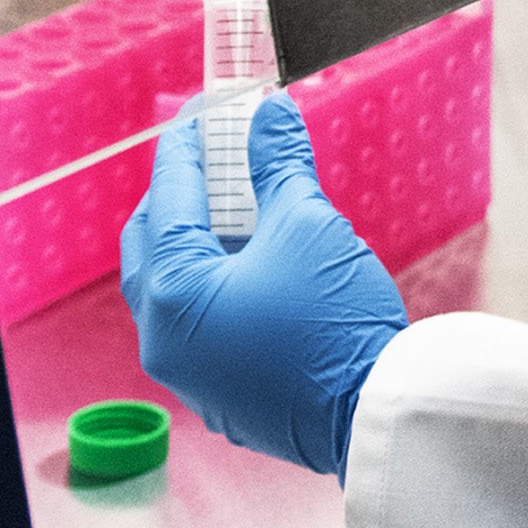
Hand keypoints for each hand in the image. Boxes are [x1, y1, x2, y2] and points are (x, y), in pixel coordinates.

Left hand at [120, 91, 407, 476]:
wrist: (376, 413)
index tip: (205, 114)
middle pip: (151, 245)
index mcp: (173, 291)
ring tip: (238, 207)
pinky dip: (215, 287)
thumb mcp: (309, 225)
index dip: (187, 146)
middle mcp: (163, 338)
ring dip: (197, 243)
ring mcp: (188, 375)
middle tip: (212, 159)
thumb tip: (269, 115)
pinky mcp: (219, 397)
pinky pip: (199, 328)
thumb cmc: (335, 321)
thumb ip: (278, 165)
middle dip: (178, 196)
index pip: (169, 197)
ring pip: (171, 290)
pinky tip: (256, 266)